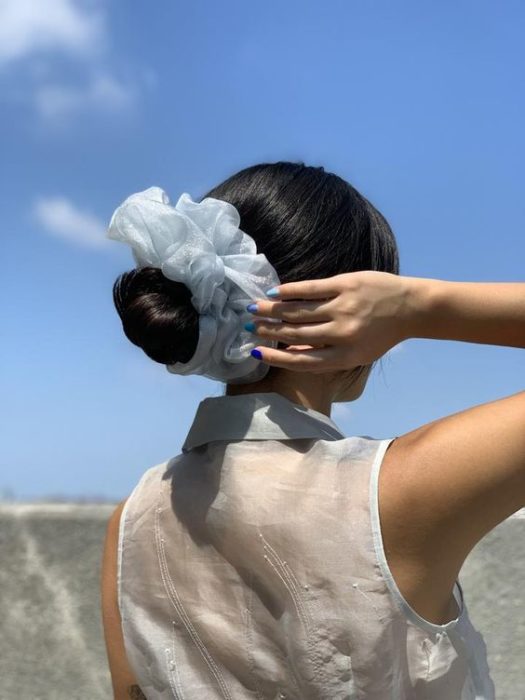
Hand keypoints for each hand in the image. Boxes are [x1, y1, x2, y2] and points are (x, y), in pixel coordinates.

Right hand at [246, 270, 412, 371]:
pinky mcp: (346, 285)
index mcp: (344, 355)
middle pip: (295, 333)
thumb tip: (289, 352)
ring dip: (272, 310)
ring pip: (298, 311)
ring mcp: (343, 307)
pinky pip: (310, 289)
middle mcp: (342, 333)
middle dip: (268, 330)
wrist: (411, 308)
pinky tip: (275, 292)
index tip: (255, 352)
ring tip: (254, 309)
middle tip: (249, 325)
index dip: (275, 358)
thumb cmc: (382, 334)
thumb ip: (325, 356)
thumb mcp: (357, 354)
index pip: (301, 360)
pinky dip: (289, 291)